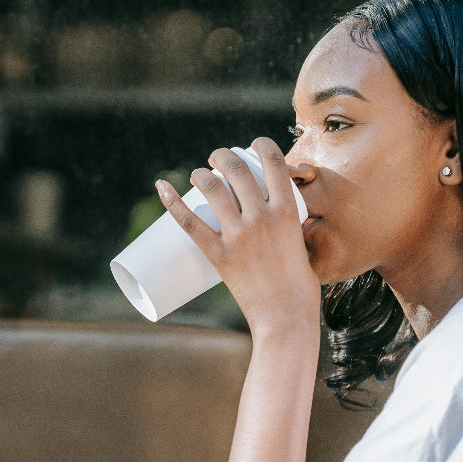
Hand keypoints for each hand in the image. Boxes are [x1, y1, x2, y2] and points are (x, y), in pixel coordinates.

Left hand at [157, 136, 320, 332]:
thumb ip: (290, 230)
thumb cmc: (298, 287)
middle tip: (216, 160)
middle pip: (236, 170)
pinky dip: (172, 202)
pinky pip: (189, 222)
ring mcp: (238, 235)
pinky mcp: (218, 254)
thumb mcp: (301, 245)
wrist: (286, 317)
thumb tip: (280, 221)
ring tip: (197, 174)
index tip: (252, 145)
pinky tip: (161, 186)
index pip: (273, 162)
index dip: (261, 145)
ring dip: (201, 173)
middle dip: (223, 156)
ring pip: (213, 188)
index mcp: (287, 211)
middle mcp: (262, 216)